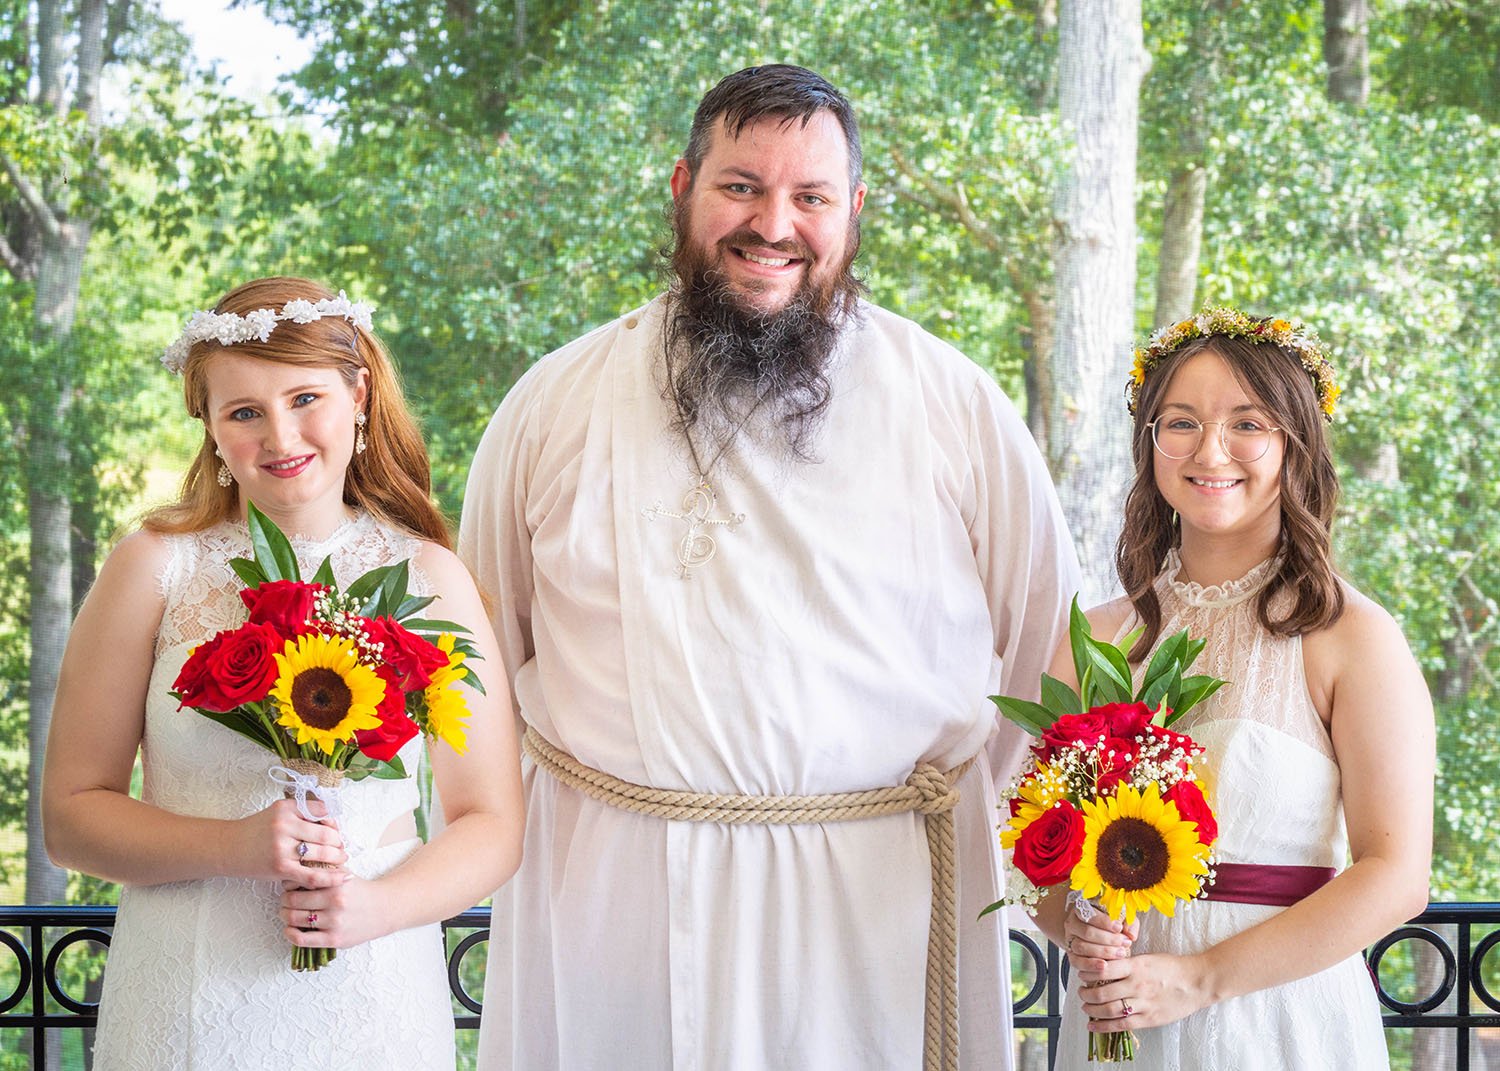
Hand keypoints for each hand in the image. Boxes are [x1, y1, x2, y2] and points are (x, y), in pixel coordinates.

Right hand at [229, 798, 347, 886]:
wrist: (229, 847)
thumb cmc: (257, 830)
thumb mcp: (278, 812)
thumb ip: (302, 813)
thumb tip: (334, 821)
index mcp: (286, 808)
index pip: (324, 812)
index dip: (335, 823)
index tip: (337, 831)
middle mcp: (284, 825)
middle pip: (326, 835)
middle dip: (339, 843)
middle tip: (342, 849)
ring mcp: (282, 847)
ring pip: (322, 853)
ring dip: (337, 858)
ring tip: (340, 860)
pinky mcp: (280, 868)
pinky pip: (312, 875)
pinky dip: (330, 877)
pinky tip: (341, 877)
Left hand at [280, 875, 387, 950]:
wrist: (384, 910)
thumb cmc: (360, 891)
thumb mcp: (345, 874)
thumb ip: (323, 870)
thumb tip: (297, 866)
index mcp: (336, 884)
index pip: (299, 881)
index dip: (289, 883)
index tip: (289, 885)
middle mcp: (335, 902)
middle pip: (292, 901)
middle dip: (284, 900)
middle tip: (285, 900)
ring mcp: (334, 922)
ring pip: (294, 919)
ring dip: (285, 916)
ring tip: (287, 913)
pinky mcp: (334, 939)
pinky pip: (301, 939)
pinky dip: (290, 934)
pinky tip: (290, 929)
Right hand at [1062, 901, 1135, 977]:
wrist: (1102, 936)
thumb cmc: (1112, 925)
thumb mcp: (1122, 919)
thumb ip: (1129, 923)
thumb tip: (1131, 935)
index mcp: (1081, 910)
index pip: (1090, 915)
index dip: (1105, 922)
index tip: (1119, 927)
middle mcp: (1072, 925)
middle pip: (1087, 932)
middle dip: (1108, 939)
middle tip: (1125, 943)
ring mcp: (1070, 941)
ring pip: (1082, 947)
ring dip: (1103, 952)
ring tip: (1120, 953)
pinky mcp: (1072, 956)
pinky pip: (1077, 962)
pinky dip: (1090, 965)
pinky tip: (1104, 966)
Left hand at [1075, 949, 1211, 1030]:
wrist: (1197, 982)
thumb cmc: (1172, 967)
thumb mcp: (1147, 958)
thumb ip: (1127, 963)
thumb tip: (1104, 967)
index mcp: (1136, 966)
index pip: (1103, 969)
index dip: (1088, 973)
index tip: (1082, 974)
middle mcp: (1137, 985)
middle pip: (1101, 992)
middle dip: (1085, 994)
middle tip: (1080, 992)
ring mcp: (1143, 1003)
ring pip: (1108, 1010)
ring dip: (1091, 1010)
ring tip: (1086, 1007)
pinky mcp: (1149, 1019)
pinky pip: (1121, 1025)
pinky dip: (1103, 1026)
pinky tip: (1092, 1026)